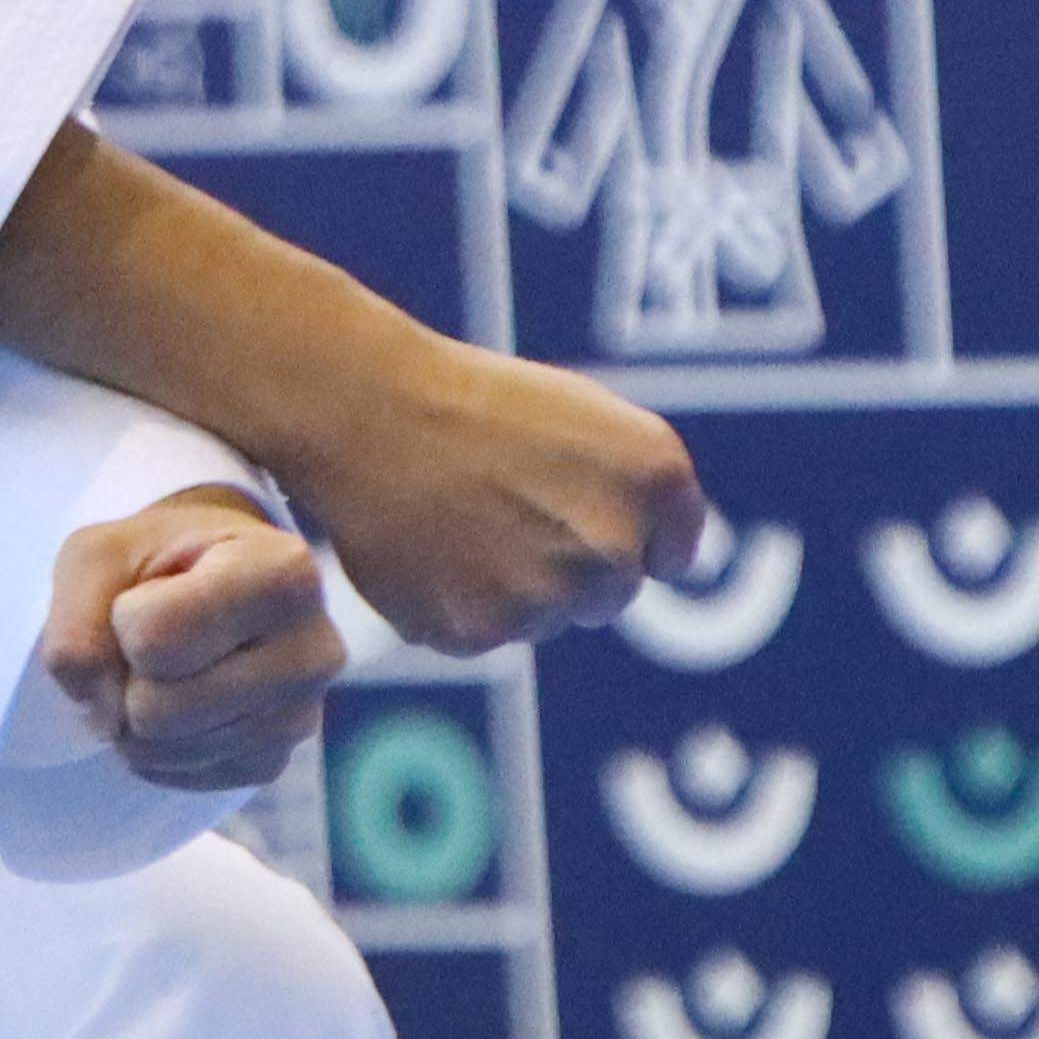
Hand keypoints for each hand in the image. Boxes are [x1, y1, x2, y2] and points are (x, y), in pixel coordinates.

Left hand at [43, 487, 344, 790]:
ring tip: (161, 670)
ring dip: (134, 718)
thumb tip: (98, 707)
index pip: (154, 639)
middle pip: (156, 711)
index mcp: (284, 573)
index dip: (123, 619)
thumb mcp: (99, 555)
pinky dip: (158, 749)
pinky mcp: (274, 761)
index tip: (152, 592)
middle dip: (125, 679)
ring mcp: (300, 714)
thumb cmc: (155, 560)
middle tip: (146, 644)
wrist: (207, 578)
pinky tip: (178, 702)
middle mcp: (314, 649)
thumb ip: (76, 620)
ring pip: (165, 751)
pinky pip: (183, 779)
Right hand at [274, 324, 705, 658]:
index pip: (669, 554)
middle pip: (608, 594)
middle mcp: (615, 549)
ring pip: (544, 616)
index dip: (614, 522)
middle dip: (567, 562)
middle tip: (502, 501)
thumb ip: (642, 492)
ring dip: (511, 584)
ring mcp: (548, 600)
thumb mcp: (589, 417)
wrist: (369, 408)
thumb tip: (660, 568)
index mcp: (657, 478)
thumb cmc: (478, 403)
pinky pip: (484, 634)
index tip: (566, 491)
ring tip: (460, 515)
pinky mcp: (480, 635)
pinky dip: (458, 603)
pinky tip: (431, 545)